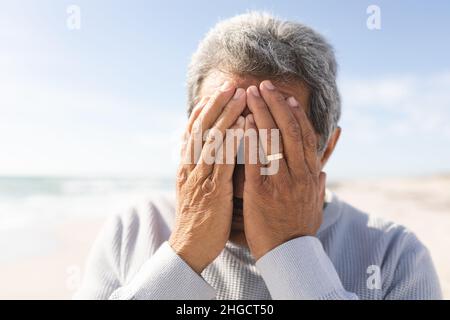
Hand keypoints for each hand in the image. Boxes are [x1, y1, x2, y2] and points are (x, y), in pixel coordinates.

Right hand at [169, 81, 245, 272]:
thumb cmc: (198, 217)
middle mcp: (190, 167)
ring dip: (226, 114)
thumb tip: (206, 151)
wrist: (190, 246)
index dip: (204, 110)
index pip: (193, 131)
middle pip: (202, 128)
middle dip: (216, 104)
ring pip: (212, 139)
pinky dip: (232, 140)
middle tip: (230, 84)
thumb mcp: (193, 188)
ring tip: (240, 96)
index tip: (215, 92)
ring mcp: (200, 177)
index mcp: (186, 166)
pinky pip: (222, 161)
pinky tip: (243, 125)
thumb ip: (199, 168)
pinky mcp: (212, 190)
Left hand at [243, 81, 325, 259]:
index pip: (305, 136)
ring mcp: (281, 180)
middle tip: (264, 85)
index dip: (296, 114)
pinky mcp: (261, 189)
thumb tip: (321, 170)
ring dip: (260, 112)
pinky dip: (250, 137)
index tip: (288, 97)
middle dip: (276, 103)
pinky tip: (241, 121)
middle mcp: (299, 172)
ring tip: (249, 93)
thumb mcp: (315, 204)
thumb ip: (317, 185)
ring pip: (272, 138)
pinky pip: (255, 158)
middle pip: (289, 129)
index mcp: (310, 174)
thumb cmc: (298, 228)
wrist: (288, 253)